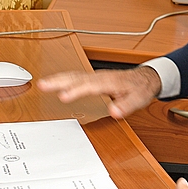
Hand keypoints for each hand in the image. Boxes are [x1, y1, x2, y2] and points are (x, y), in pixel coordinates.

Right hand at [38, 66, 160, 118]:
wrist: (145, 79)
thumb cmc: (140, 88)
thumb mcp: (139, 99)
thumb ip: (126, 106)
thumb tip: (114, 112)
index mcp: (110, 81)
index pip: (90, 86)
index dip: (76, 90)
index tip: (63, 96)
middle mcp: (100, 77)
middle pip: (77, 77)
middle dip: (59, 81)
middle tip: (42, 85)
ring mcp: (96, 77)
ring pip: (74, 75)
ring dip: (57, 79)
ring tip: (42, 84)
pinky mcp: (93, 79)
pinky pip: (75, 77)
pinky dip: (63, 79)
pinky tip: (55, 83)